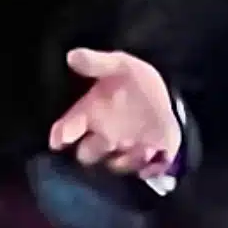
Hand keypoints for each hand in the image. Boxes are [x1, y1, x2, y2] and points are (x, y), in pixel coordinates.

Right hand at [50, 47, 182, 178]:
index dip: (61, 135)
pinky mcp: (146, 160)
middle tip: (104, 142)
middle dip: (91, 153)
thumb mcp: (121, 66)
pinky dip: (146, 167)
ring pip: (114, 165)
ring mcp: (123, 150)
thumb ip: (97, 64)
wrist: (168, 95)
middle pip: (86, 155)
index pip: (66, 129)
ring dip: (123, 159)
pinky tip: (153, 153)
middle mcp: (103, 136)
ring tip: (139, 145)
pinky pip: (142, 171)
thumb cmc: (137, 82)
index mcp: (90, 114)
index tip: (59, 140)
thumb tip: (72, 56)